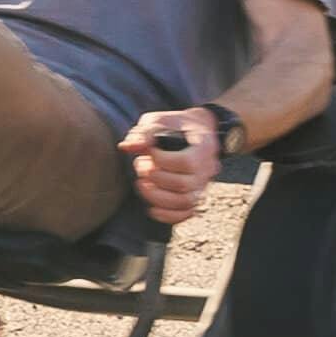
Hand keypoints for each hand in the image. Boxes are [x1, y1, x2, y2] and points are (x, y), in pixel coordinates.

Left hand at [124, 105, 228, 221]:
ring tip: (141, 183)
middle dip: (155, 177)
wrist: (192, 130)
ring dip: (157, 196)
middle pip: (184, 185)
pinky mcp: (195, 196)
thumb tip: (127, 147)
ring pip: (185, 202)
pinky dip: (168, 215)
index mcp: (204, 147)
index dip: (163, 160)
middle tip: (141, 165)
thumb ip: (144, 133)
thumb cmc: (173, 125)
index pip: (187, 162)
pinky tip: (151, 208)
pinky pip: (187, 213)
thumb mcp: (158, 121)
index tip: (150, 151)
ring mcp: (203, 185)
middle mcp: (208, 169)